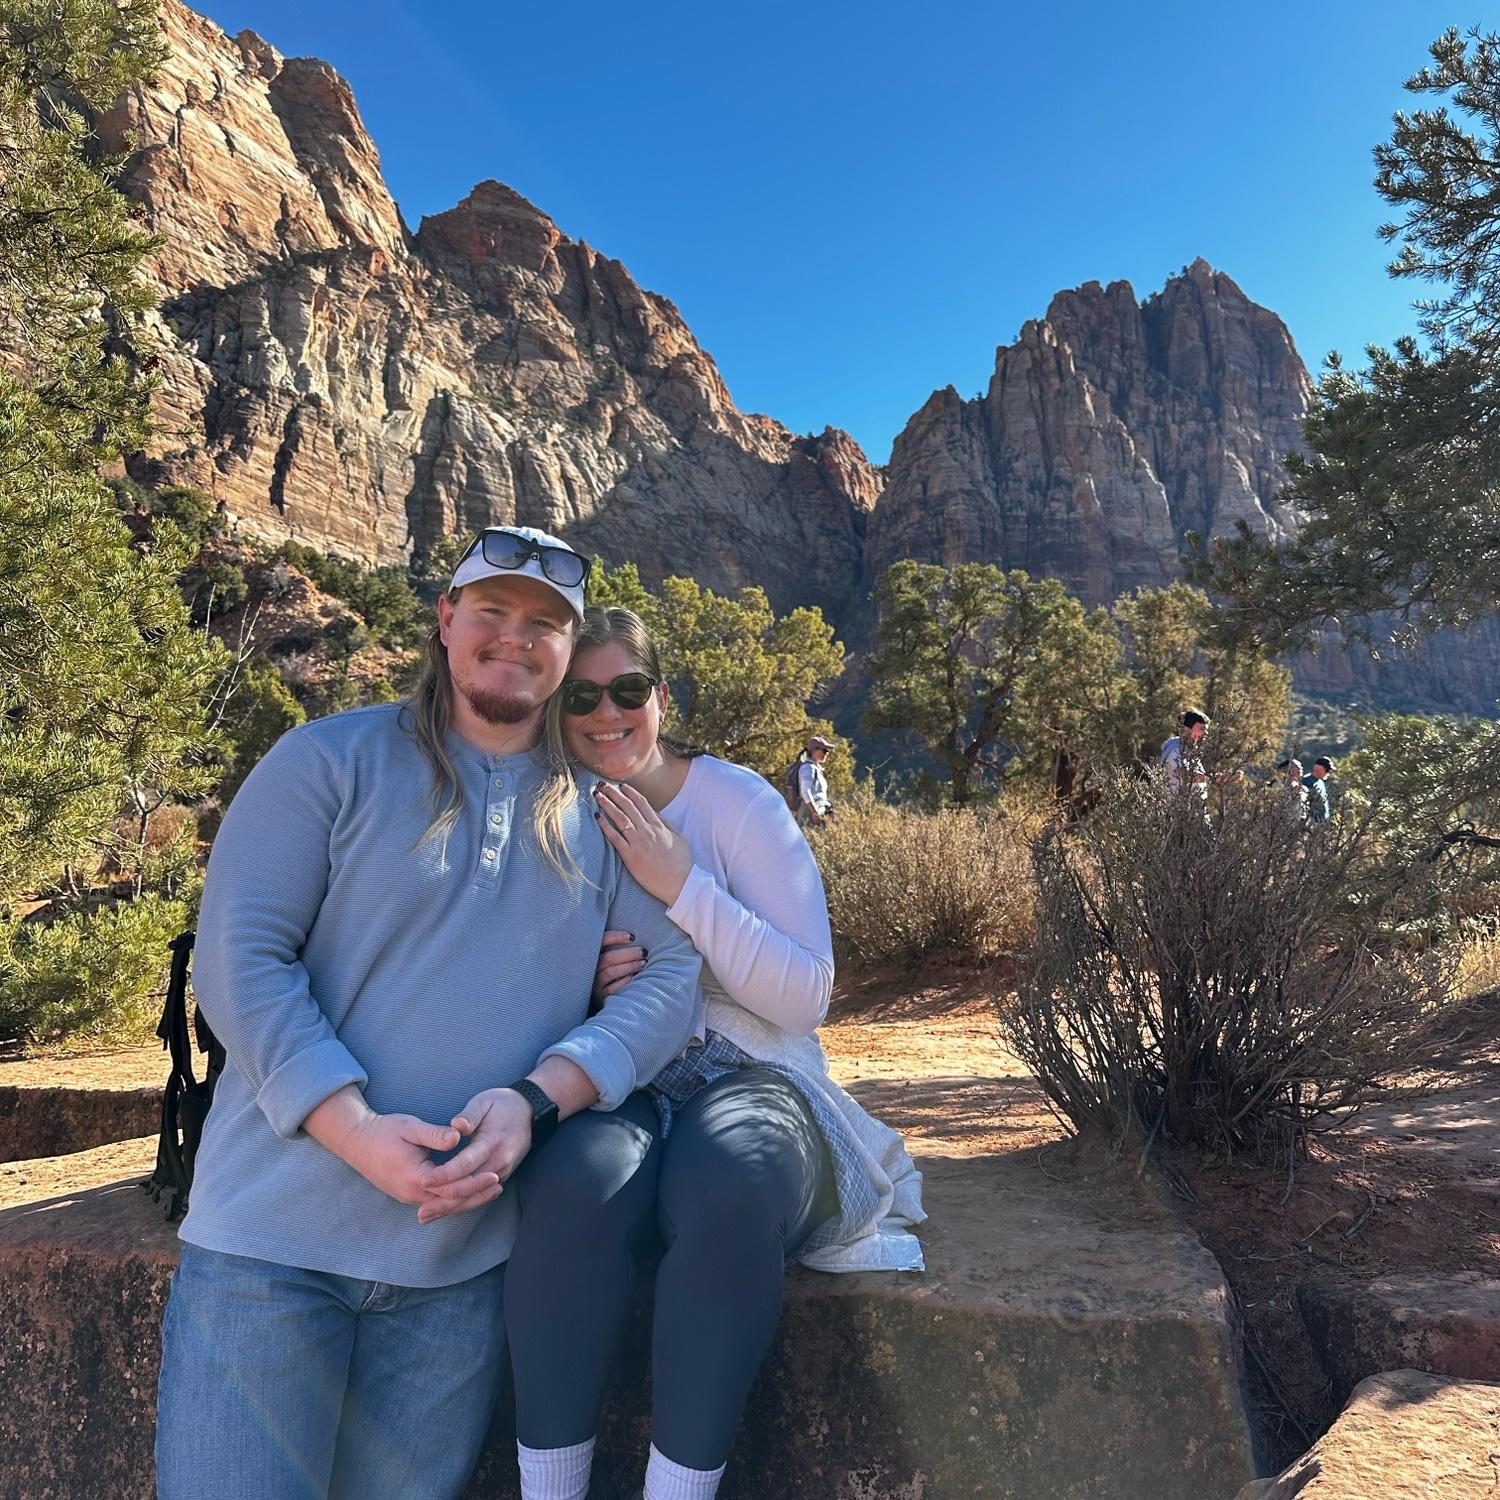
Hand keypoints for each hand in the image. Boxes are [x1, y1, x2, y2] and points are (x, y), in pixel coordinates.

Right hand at [335, 1109, 481, 1207]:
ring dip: (468, 1199)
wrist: (357, 1141)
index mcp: (415, 1178)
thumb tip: (458, 1137)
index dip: (475, 1182)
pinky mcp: (408, 1194)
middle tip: (499, 1184)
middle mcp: (412, 1194)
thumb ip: (435, 1134)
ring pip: (444, 1205)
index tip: (494, 1174)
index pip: (452, 1188)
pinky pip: (436, 1202)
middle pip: (451, 1202)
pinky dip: (454, 1199)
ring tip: (491, 1190)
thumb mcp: (411, 1127)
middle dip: (476, 1195)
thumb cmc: (384, 1130)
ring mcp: (409, 1197)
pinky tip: (469, 1191)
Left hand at [415, 1087, 535, 1224]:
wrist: (530, 1112)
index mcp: (492, 1141)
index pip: (466, 1163)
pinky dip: (461, 1204)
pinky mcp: (501, 1176)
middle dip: (443, 1201)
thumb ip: (469, 1115)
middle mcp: (499, 1161)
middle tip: (420, 1212)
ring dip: (450, 1208)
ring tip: (426, 1216)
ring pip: (474, 1196)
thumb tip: (456, 1126)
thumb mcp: (484, 1101)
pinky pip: (479, 1194)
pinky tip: (444, 1210)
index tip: (424, 1180)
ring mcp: (502, 1171)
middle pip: (469, 1187)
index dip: (444, 1174)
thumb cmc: (503, 1104)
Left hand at [593, 781, 693, 905]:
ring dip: (607, 804)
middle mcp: (647, 831)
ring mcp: (638, 843)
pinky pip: (615, 838)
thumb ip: (667, 825)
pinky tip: (597, 817)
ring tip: (597, 795)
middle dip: (614, 794)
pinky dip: (605, 826)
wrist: (681, 883)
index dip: (630, 792)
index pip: (642, 803)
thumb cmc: (682, 863)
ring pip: (619, 818)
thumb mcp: (680, 838)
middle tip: (603, 785)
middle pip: (628, 807)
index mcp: (659, 826)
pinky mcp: (630, 856)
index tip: (621, 786)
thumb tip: (656, 814)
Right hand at [594, 928, 645, 1001]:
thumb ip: (617, 945)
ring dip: (629, 966)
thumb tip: (635, 936)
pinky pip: (613, 988)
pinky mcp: (601, 996)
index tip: (632, 937)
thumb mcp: (610, 955)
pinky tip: (634, 977)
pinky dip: (625, 981)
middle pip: (608, 958)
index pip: (600, 941)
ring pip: (610, 972)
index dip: (615, 937)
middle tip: (643, 952)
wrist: (603, 994)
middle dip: (628, 954)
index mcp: (592, 954)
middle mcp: (591, 969)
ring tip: (643, 963)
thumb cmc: (613, 968)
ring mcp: (595, 984)